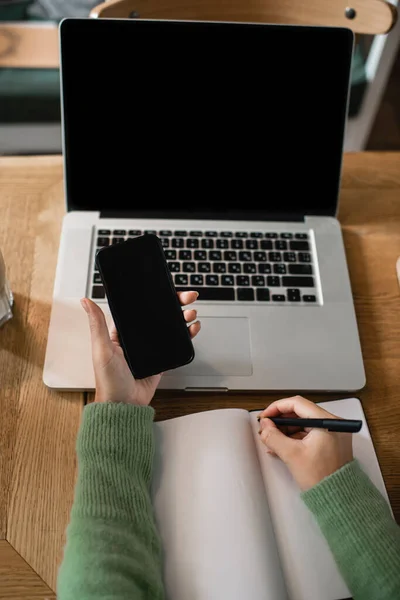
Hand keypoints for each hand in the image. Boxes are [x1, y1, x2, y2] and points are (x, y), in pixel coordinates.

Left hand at [81, 291, 200, 405]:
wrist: (124, 405)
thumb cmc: (108, 380)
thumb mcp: (101, 348)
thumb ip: (97, 324)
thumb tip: (85, 301)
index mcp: (123, 332)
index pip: (141, 308)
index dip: (155, 297)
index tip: (166, 288)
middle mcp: (138, 339)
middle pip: (160, 314)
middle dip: (176, 303)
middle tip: (187, 297)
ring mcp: (151, 349)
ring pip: (171, 327)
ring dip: (183, 317)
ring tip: (191, 312)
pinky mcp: (162, 359)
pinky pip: (177, 344)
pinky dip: (187, 335)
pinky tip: (192, 329)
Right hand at [258, 396, 352, 490]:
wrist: (338, 499)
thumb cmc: (322, 478)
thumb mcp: (292, 455)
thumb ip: (273, 436)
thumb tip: (265, 425)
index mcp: (327, 422)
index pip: (297, 404)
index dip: (277, 408)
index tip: (266, 416)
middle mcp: (333, 424)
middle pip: (300, 412)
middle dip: (281, 420)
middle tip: (267, 427)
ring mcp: (332, 433)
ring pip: (303, 423)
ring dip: (286, 430)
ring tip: (272, 439)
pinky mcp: (330, 442)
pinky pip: (308, 433)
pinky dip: (294, 437)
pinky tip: (281, 445)